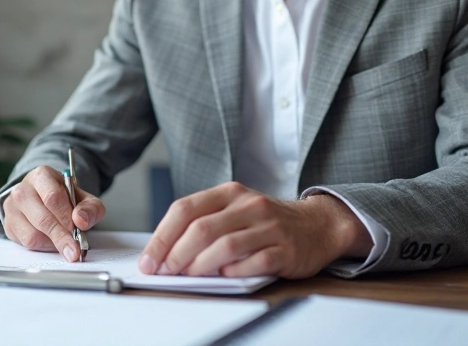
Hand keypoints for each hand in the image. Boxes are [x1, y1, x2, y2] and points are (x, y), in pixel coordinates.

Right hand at [2, 166, 105, 261]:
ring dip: (52, 243)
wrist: (42, 197)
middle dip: (61, 237)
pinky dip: (42, 246)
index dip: (66, 217)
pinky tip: (50, 240)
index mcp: (42, 176)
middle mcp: (22, 189)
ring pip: (32, 234)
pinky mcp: (8, 224)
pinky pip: (26, 242)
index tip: (77, 230)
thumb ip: (90, 207)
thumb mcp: (83, 198)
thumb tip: (81, 220)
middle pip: (42, 218)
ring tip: (64, 241)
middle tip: (74, 251)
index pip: (53, 197)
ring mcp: (12, 207)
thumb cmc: (63, 197)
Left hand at [137, 182, 371, 278]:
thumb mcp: (234, 209)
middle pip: (201, 229)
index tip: (149, 259)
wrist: (317, 225)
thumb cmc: (266, 221)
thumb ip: (204, 222)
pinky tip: (224, 276)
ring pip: (224, 247)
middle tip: (166, 271)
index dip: (162, 236)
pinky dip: (233, 272)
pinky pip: (252, 263)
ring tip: (190, 276)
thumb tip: (165, 250)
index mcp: (230, 192)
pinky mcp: (285, 250)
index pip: (185, 209)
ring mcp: (269, 227)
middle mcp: (249, 205)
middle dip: (176, 254)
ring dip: (200, 266)